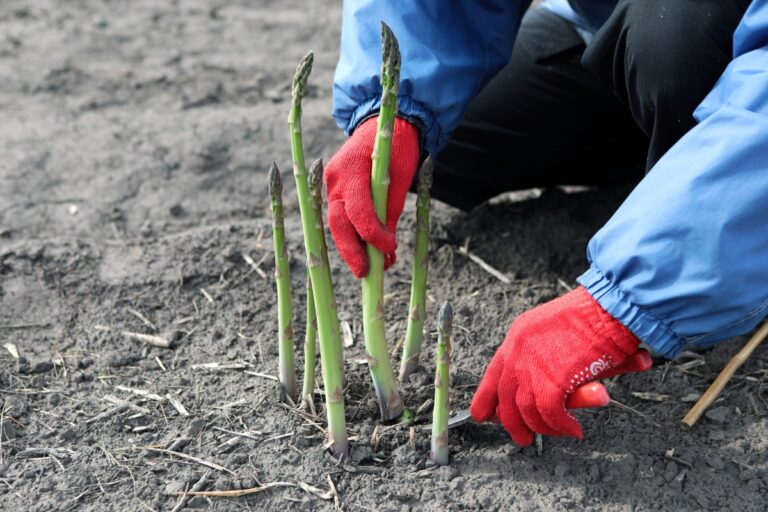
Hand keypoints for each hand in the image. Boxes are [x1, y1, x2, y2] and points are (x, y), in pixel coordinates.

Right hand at [325, 116, 419, 277]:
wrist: (384, 124)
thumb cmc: (398, 146)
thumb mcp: (402, 175)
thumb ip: (392, 207)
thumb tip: (387, 245)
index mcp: (352, 168)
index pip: (358, 211)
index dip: (374, 235)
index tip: (390, 249)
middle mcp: (335, 178)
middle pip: (338, 223)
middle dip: (352, 252)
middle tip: (367, 274)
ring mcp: (331, 185)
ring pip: (337, 225)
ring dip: (353, 248)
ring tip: (373, 267)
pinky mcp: (334, 191)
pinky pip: (341, 218)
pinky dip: (355, 235)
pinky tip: (370, 251)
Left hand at [470, 287, 640, 445]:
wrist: (610, 307)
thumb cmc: (595, 316)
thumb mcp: (561, 332)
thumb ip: (553, 360)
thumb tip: (555, 384)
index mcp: (517, 336)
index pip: (494, 373)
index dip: (487, 398)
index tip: (484, 414)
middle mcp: (517, 351)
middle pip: (505, 397)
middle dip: (512, 422)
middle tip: (522, 437)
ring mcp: (531, 367)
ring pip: (526, 411)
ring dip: (542, 428)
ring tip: (557, 433)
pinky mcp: (551, 381)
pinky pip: (550, 414)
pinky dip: (562, 426)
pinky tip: (573, 429)